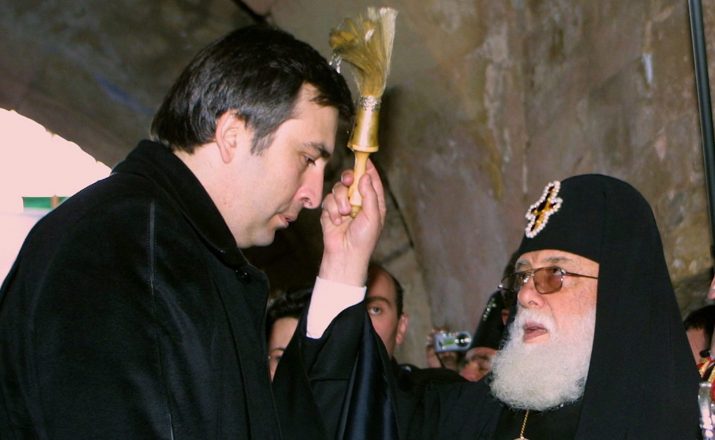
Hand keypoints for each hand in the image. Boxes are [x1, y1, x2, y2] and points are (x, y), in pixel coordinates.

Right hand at [318, 159, 385, 285]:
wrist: (345, 255)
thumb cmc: (364, 239)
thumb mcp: (373, 216)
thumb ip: (370, 195)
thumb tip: (365, 176)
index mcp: (373, 202)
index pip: (371, 180)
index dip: (368, 168)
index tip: (364, 159)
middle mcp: (358, 201)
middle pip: (352, 179)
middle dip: (349, 178)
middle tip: (348, 181)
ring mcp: (344, 205)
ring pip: (338, 188)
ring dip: (340, 200)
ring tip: (344, 214)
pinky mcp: (330, 211)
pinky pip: (328, 200)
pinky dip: (332, 210)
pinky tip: (336, 221)